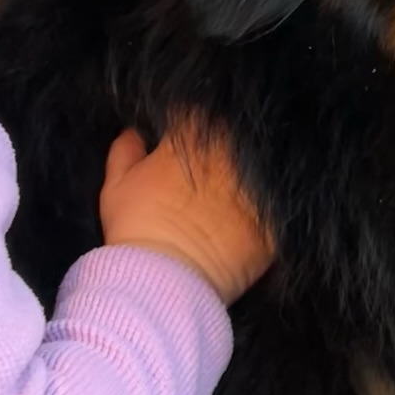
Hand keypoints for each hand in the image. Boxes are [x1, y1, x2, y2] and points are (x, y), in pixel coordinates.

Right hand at [100, 123, 273, 305]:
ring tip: (229, 195)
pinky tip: (250, 220)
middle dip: (223, 146)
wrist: (164, 280)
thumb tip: (134, 133)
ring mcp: (257, 186)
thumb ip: (126, 151)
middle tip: (208, 170)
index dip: (186, 126)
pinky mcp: (274, 222)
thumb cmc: (136, 229)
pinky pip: (277, 208)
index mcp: (193, 138)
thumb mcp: (116, 186)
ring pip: (261, 168)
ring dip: (248, 174)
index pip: (196, 113)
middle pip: (234, 136)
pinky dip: (267, 210)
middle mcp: (232, 154)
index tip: (180, 141)